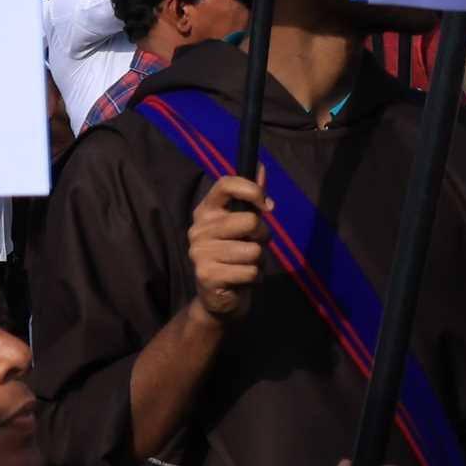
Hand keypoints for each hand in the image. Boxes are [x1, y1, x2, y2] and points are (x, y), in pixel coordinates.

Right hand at [188, 174, 269, 321]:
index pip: (226, 185)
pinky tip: (240, 280)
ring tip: (244, 266)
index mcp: (206, 212)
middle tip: (252, 247)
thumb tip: (262, 166)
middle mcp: (198, 229)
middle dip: (262, 237)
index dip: (252, 190)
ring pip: (253, 250)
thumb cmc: (235, 257)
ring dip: (257, 262)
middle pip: (250, 221)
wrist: (219, 298)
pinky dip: (253, 278)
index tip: (267, 206)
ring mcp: (199, 253)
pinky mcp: (206, 275)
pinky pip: (250, 271)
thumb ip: (252, 199)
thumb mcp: (245, 226)